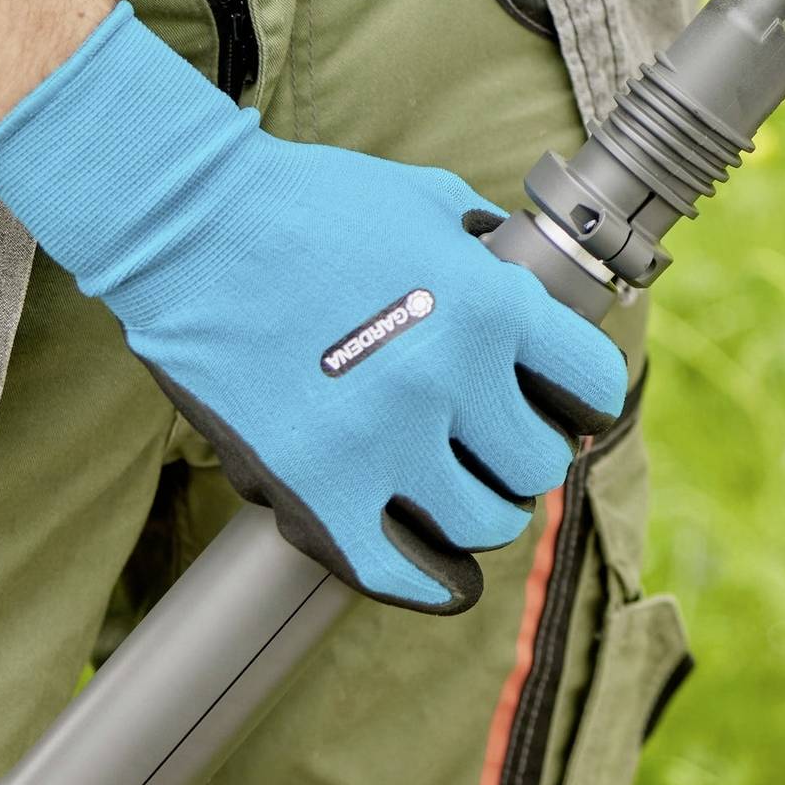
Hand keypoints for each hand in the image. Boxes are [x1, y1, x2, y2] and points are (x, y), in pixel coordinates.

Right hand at [0, 3, 628, 612]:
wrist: (190, 227)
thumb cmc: (306, 204)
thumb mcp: (426, 202)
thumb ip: (486, 250)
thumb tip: (525, 280)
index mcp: (489, 305)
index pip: (594, 388)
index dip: (583, 396)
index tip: (565, 404)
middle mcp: (449, 380)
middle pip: (539, 465)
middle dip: (524, 454)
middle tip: (496, 443)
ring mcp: (382, 443)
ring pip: (482, 525)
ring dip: (478, 511)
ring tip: (458, 491)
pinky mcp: (316, 492)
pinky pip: (400, 573)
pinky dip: (430, 582)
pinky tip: (439, 572)